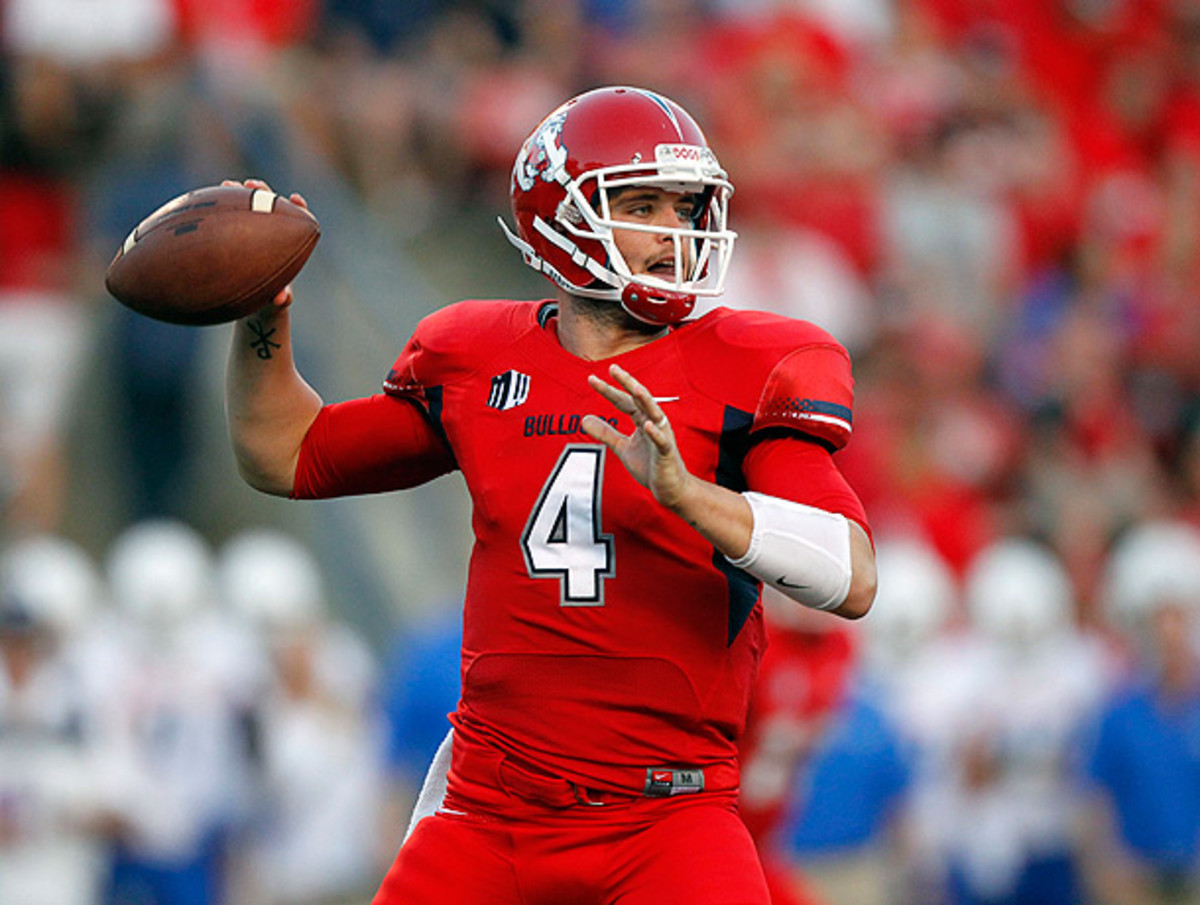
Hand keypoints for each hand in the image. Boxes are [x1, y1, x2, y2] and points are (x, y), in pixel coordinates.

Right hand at [222, 177, 307, 309]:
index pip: (297, 222)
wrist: (252, 307)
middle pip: (270, 207)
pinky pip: (226, 222)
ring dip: (238, 196)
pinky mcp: (233, 238)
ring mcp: (250, 235)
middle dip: (263, 193)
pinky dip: (218, 212)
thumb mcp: (276, 303)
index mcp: (287, 248)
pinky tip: (205, 203)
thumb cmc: (269, 303)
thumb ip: (282, 299)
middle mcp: (270, 237)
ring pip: (246, 210)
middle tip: (253, 185)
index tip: (295, 199)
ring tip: (228, 185)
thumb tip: (282, 299)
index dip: (297, 209)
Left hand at [581, 364, 692, 510]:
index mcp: (642, 420)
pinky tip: (647, 425)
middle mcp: (654, 422)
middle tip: (612, 368)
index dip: (608, 390)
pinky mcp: (666, 453)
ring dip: (644, 400)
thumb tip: (584, 419)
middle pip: (639, 399)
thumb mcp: (622, 447)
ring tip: (633, 386)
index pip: (624, 401)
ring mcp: (662, 436)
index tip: (591, 378)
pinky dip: (655, 432)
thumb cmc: (649, 466)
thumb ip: (606, 433)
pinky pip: (661, 441)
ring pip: (654, 413)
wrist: (670, 489)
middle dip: (626, 383)